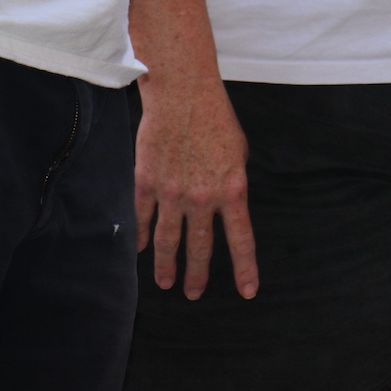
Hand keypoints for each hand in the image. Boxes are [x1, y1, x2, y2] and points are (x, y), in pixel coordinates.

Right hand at [134, 79, 258, 299]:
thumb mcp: (239, 154)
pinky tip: (142, 249)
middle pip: (200, 248)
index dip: (245, 268)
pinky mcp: (147, 184)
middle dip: (197, 275)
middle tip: (194, 294)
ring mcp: (172, 194)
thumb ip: (231, 185)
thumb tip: (223, 208)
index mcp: (233, 190)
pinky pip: (144, 218)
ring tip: (165, 283)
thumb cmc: (217, 121)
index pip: (241, 239)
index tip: (248, 291)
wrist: (183, 96)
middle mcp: (203, 198)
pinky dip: (143, 235)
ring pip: (168, 241)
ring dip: (166, 265)